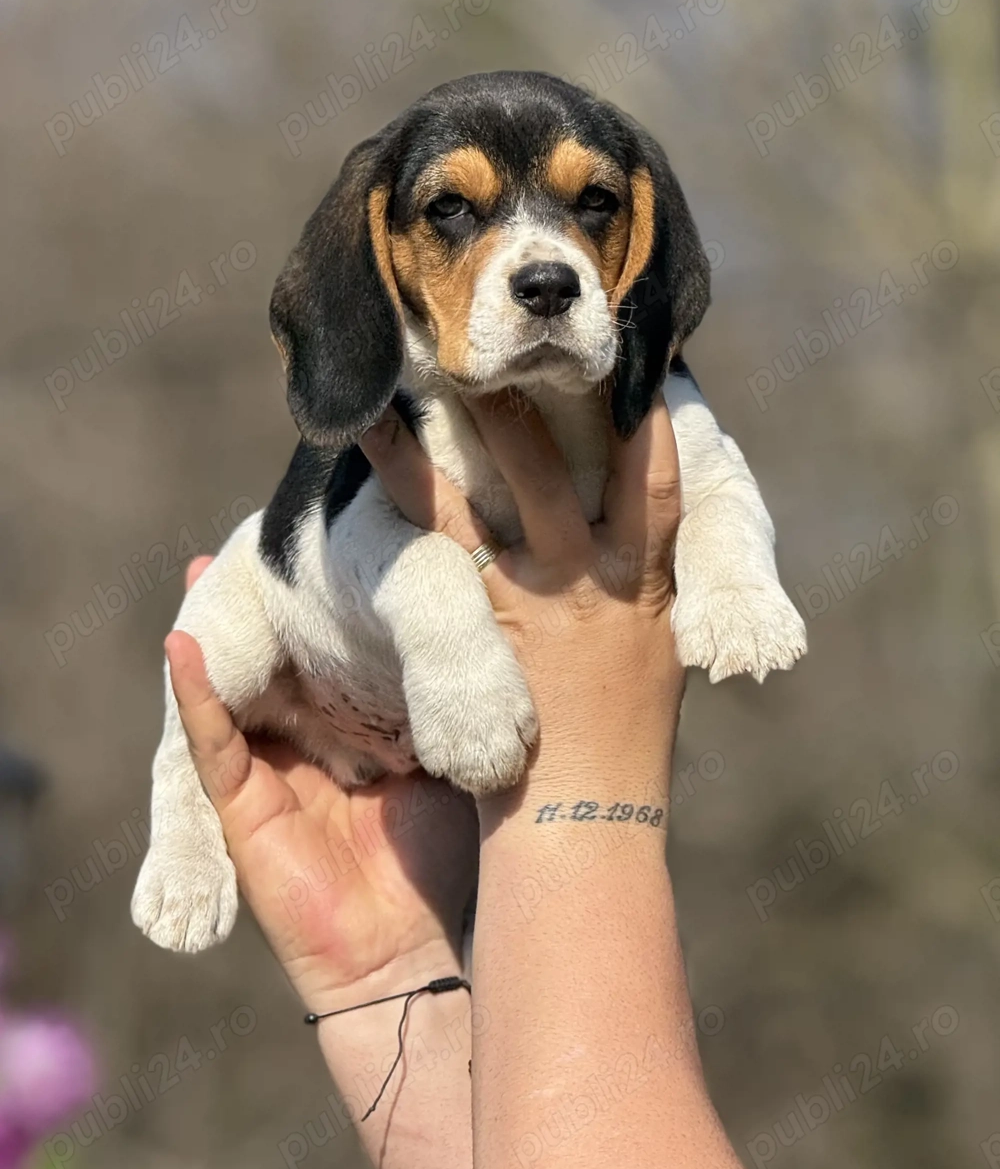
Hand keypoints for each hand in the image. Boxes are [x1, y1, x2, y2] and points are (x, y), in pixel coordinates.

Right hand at [168, 561, 477, 1013]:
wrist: (416, 954)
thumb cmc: (447, 862)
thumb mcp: (456, 761)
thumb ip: (458, 705)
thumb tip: (503, 634)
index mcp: (358, 730)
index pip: (335, 651)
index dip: (331, 604)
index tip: (333, 538)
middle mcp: (311, 744)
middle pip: (278, 661)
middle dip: (263, 607)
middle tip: (248, 539)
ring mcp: (272, 775)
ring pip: (235, 693)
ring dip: (217, 636)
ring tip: (203, 570)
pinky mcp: (242, 810)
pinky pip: (211, 745)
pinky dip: (194, 697)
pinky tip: (182, 644)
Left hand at [360, 392, 684, 812]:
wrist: (586, 822)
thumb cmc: (621, 760)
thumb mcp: (651, 669)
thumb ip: (641, 609)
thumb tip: (633, 567)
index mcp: (648, 591)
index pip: (659, 486)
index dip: (647, 423)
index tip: (631, 371)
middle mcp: (601, 580)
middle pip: (578, 468)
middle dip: (547, 403)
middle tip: (518, 345)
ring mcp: (547, 595)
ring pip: (513, 481)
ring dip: (480, 418)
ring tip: (439, 364)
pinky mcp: (493, 617)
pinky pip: (443, 532)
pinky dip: (409, 479)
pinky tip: (376, 435)